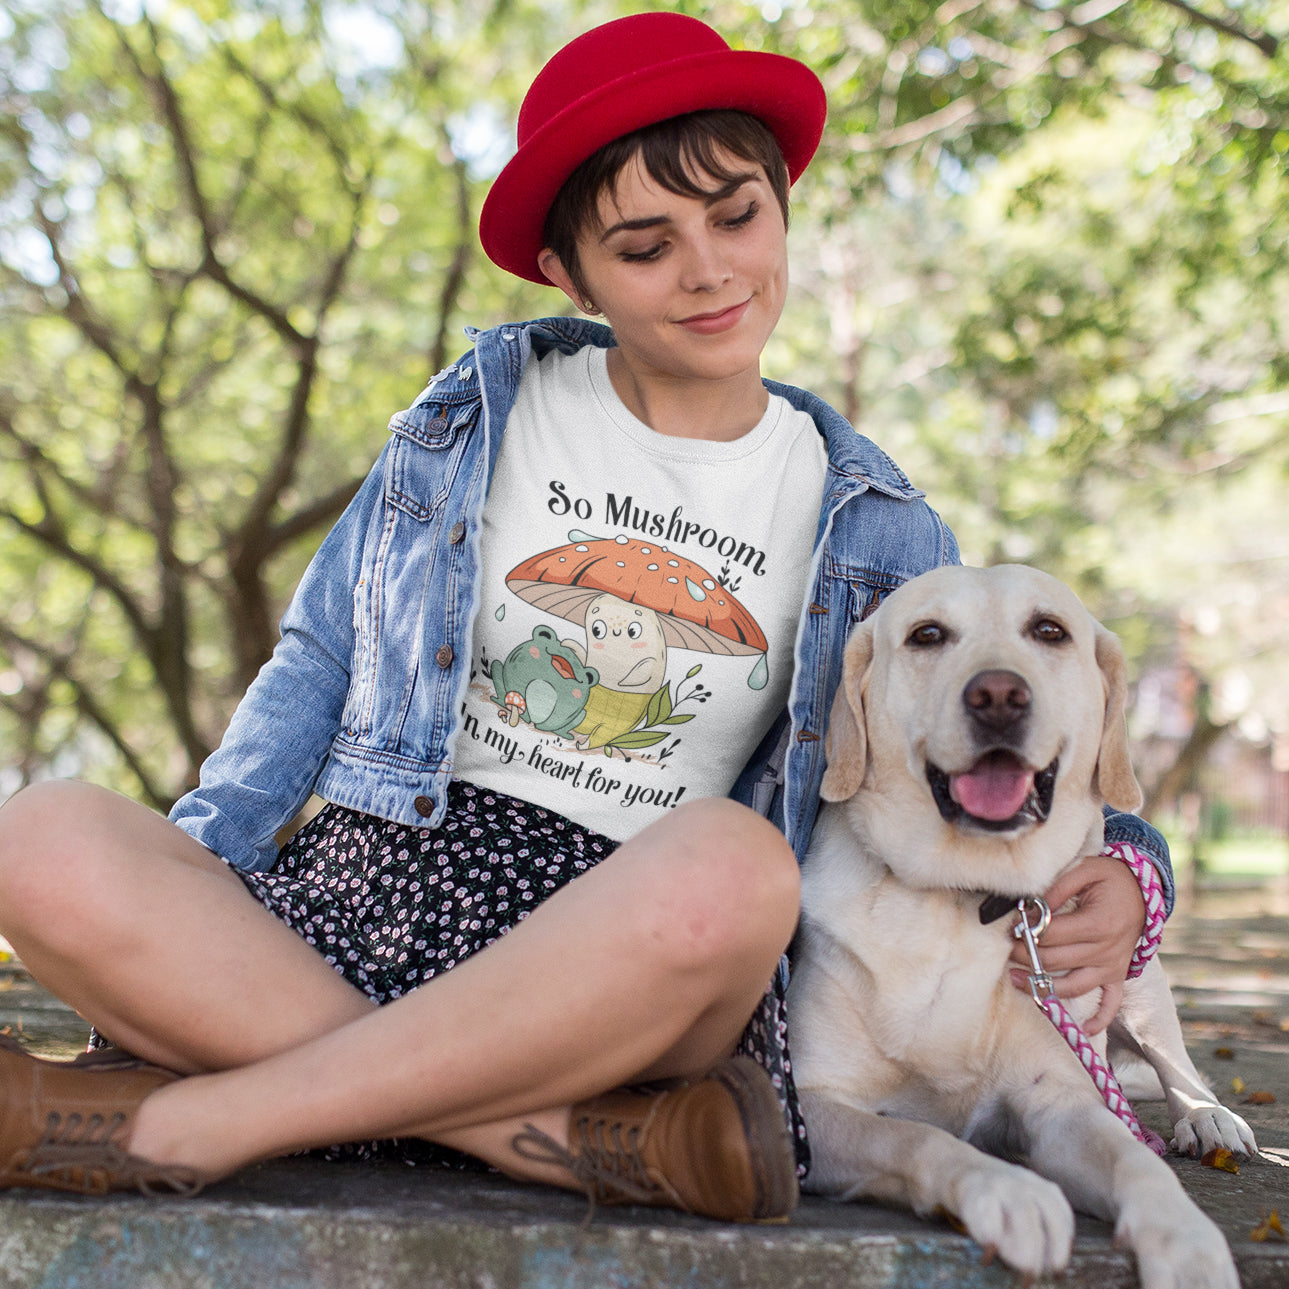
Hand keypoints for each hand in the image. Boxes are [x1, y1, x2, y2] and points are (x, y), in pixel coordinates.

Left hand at [1008, 855, 1144, 1033]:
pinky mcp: (1118, 975)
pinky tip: (1084, 1030)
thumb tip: (1032, 908)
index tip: (1010, 928)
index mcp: (1098, 923)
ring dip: (1043, 987)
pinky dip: (1100, 1019)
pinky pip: (1111, 1003)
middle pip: (1056, 961)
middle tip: (1005, 950)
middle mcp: (1106, 950)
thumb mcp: (1085, 869)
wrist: (1144, 890)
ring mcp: (1113, 966)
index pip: (1052, 936)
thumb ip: (1057, 888)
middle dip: (1024, 957)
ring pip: (1073, 986)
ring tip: (1015, 979)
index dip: (1026, 933)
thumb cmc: (1111, 878)